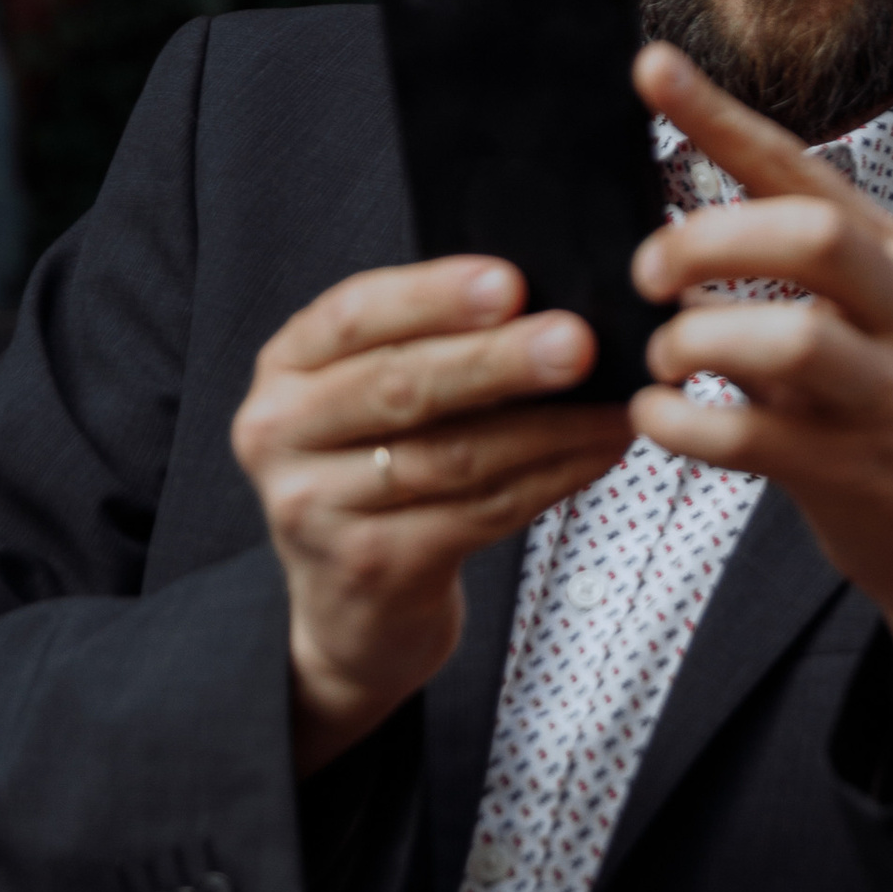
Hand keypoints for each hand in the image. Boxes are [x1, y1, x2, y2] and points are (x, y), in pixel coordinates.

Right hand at [234, 260, 634, 774]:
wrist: (351, 610)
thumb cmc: (377, 474)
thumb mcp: (370, 399)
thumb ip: (430, 345)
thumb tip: (547, 302)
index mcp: (286, 368)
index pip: (354, 314)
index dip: (434, 296)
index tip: (510, 282)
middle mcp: (281, 432)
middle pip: (401, 386)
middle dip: (498, 360)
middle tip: (575, 341)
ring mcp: (316, 506)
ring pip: (450, 455)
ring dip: (546, 427)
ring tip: (611, 404)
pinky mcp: (370, 565)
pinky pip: (478, 512)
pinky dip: (549, 477)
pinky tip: (595, 452)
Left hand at [630, 43, 892, 708]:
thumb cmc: (877, 410)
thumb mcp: (847, 317)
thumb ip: (774, 270)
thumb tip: (664, 227)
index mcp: (889, 253)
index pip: (796, 165)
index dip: (718, 114)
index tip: (648, 66)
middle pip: (811, 234)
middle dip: (710, 241)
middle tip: (647, 272)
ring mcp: (886, 392)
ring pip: (793, 338)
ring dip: (700, 340)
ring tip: (662, 360)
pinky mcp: (857, 470)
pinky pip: (755, 438)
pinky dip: (685, 424)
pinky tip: (658, 419)